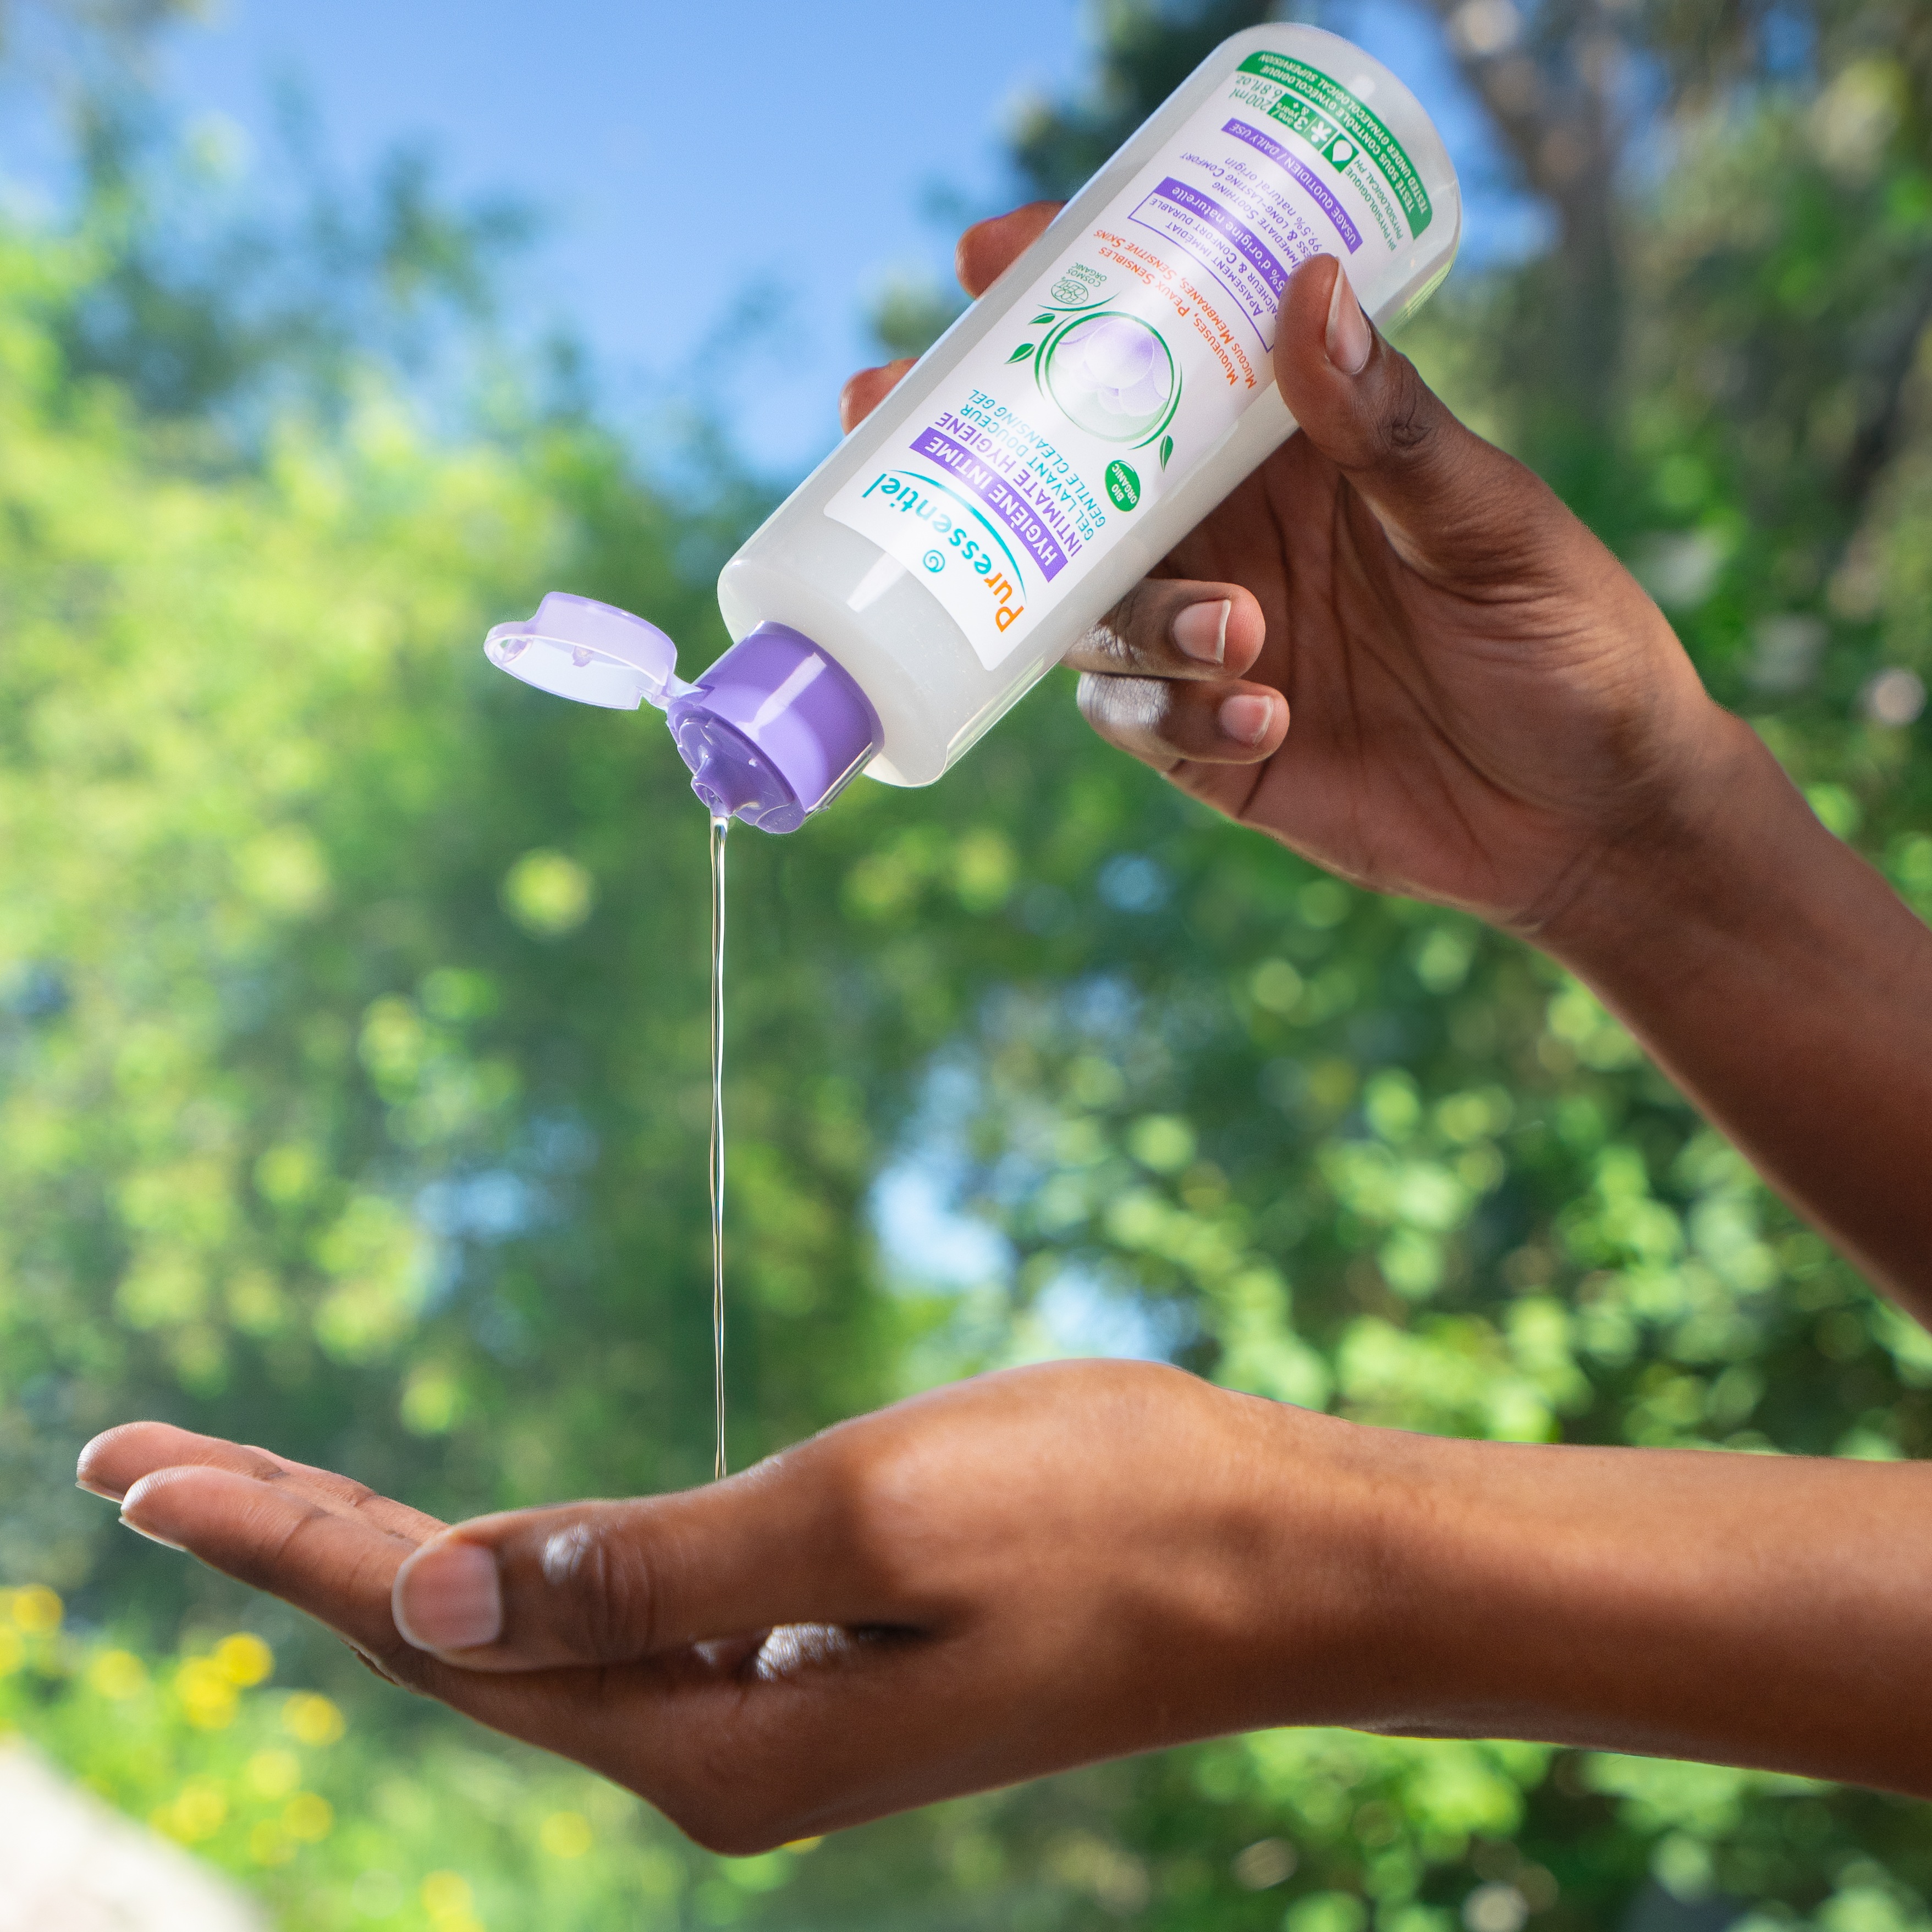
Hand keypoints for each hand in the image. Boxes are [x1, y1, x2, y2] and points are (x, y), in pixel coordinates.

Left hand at [78, 1363, 1398, 1851]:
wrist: (1269, 1556)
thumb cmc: (1095, 1511)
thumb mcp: (862, 1519)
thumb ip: (646, 1567)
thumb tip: (437, 1591)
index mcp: (714, 1733)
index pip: (440, 1627)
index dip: (281, 1537)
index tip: (135, 1468)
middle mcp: (720, 1747)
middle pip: (457, 1640)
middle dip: (297, 1547)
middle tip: (140, 1468)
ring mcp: (770, 1707)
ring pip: (528, 1630)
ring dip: (391, 1560)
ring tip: (257, 1500)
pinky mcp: (819, 1657)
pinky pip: (617, 1614)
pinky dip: (518, 1566)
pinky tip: (464, 1549)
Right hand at [843, 206, 1731, 937]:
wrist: (1587, 817)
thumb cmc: (1569, 641)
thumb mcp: (1490, 522)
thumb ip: (1390, 426)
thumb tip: (1304, 285)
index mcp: (1291, 458)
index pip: (1160, 366)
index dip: (1068, 309)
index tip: (984, 259)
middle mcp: (1231, 540)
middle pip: (1070, 486)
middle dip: (980, 452)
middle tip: (894, 418)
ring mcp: (1211, 643)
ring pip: (1092, 610)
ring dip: (1147, 617)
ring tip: (1244, 635)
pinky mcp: (1209, 746)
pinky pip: (1136, 719)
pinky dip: (1179, 718)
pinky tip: (1263, 722)